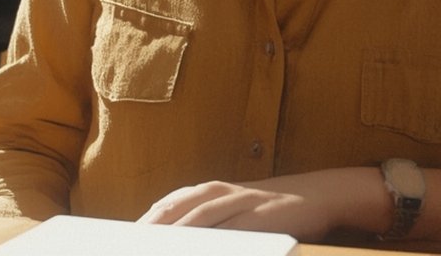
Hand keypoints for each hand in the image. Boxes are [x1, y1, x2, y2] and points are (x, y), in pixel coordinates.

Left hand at [137, 173, 339, 240]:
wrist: (316, 195)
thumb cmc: (269, 209)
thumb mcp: (235, 211)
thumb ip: (207, 221)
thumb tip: (173, 235)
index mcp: (212, 190)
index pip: (169, 204)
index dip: (147, 222)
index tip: (124, 238)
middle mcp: (222, 191)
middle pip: (179, 208)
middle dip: (153, 228)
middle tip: (131, 244)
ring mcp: (242, 201)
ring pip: (201, 217)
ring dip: (177, 233)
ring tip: (155, 245)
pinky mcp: (262, 216)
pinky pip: (234, 230)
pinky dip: (216, 241)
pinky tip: (204, 250)